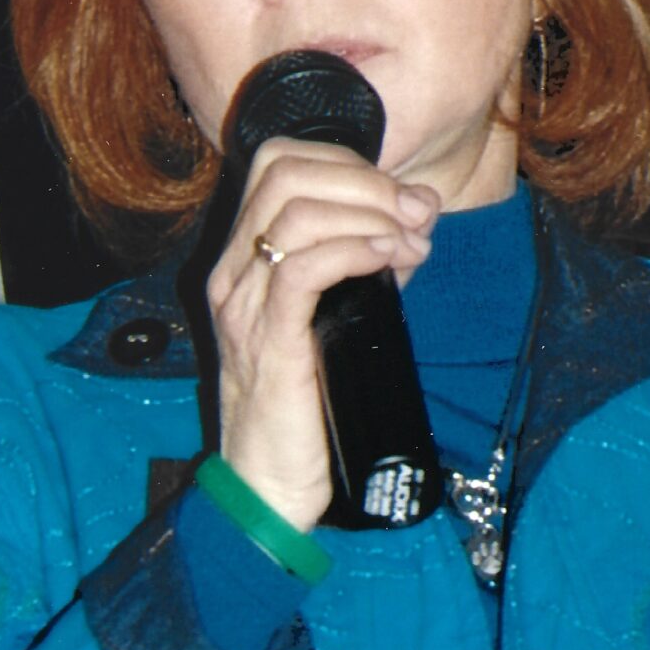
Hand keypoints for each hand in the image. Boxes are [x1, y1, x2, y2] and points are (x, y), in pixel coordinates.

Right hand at [206, 138, 437, 529]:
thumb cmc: (303, 410)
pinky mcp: (267, 340)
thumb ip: (365, 264)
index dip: (349, 165)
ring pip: (296, 212)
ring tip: (411, 243)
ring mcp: (243, 305)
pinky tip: (389, 257)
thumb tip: (416, 216)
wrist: (267, 486)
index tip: (402, 201)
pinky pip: (302, 267)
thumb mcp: (335, 320)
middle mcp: (233, 274)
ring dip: (370, 214)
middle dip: (366, 182)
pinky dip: (354, 249)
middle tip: (416, 216)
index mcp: (243, 261)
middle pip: (286, 172)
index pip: (279, 163)